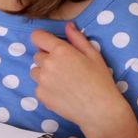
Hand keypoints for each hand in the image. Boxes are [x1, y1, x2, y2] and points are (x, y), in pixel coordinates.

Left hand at [30, 22, 136, 137]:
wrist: (101, 111)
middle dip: (48, 59)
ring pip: (36, 71)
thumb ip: (77, 39)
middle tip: (66, 69)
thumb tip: (68, 26)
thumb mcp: (94, 56)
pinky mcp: (40, 94)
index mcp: (61, 51)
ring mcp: (42, 80)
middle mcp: (48, 63)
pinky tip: (62, 93)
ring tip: (64, 82)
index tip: (49, 45)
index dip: (43, 40)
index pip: (37, 37)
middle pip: (38, 55)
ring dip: (45, 73)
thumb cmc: (101, 82)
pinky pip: (38, 86)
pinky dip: (46, 88)